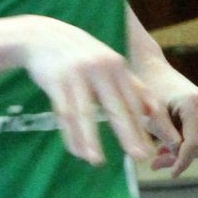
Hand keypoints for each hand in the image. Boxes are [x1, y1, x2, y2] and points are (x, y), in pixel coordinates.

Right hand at [20, 20, 154, 167]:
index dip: (146, 123)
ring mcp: (76, 74)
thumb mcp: (108, 62)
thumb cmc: (80, 54)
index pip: (135, 99)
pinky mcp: (55, 81)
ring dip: (91, 140)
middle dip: (129, 134)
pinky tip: (76, 151)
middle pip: (115, 107)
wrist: (42, 35)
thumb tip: (152, 111)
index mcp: (116, 65)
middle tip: (141, 156)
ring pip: (85, 113)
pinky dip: (70, 134)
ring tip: (97, 161)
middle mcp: (99, 68)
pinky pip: (64, 113)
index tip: (155, 145)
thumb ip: (130, 85)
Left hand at [135, 73, 197, 176]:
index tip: (171, 174)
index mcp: (194, 104)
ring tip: (157, 155)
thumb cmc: (147, 89)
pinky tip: (165, 146)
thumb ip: (164, 137)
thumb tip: (174, 160)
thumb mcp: (151, 115)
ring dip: (179, 151)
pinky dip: (182, 142)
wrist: (153, 68)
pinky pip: (196, 135)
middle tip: (155, 164)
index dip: (182, 161)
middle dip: (178, 158)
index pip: (194, 143)